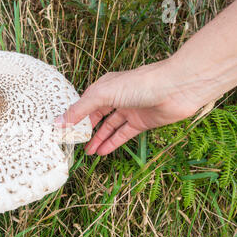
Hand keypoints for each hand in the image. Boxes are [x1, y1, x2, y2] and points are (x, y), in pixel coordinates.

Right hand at [55, 59, 214, 154]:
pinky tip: (103, 152)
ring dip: (99, 139)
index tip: (63, 130)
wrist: (177, 88)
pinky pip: (123, 134)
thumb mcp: (104, 94)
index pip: (85, 103)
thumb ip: (81, 109)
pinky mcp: (141, 122)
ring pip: (110, 127)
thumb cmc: (140, 84)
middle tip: (75, 144)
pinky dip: (113, 143)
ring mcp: (129, 110)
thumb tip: (60, 122)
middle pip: (97, 116)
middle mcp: (117, 97)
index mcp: (105, 87)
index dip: (74, 116)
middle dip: (86, 130)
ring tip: (88, 153)